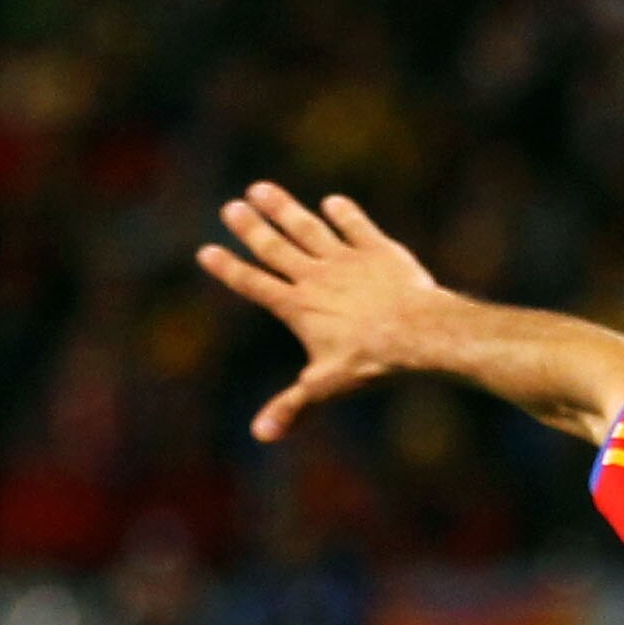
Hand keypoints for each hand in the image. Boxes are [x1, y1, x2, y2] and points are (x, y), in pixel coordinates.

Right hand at [195, 183, 444, 441]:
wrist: (416, 332)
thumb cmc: (371, 363)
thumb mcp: (326, 385)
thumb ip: (293, 405)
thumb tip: (260, 435)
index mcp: (298, 307)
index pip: (254, 285)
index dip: (229, 269)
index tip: (206, 251)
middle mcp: (316, 277)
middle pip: (275, 248)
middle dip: (251, 228)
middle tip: (231, 207)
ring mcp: (346, 260)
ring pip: (308, 228)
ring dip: (284, 209)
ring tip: (261, 189)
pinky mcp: (378, 250)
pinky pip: (356, 228)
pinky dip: (344, 215)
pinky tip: (333, 203)